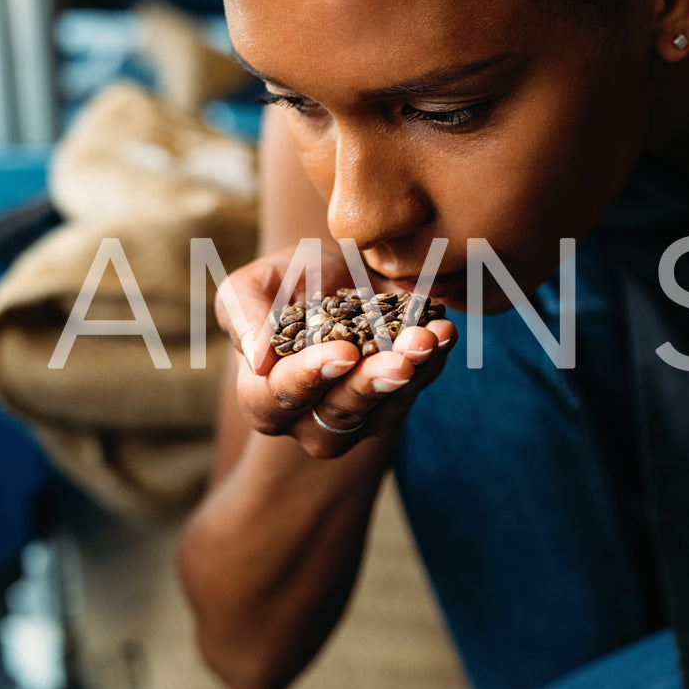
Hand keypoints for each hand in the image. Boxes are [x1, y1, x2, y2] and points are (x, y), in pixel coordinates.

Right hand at [215, 244, 455, 456]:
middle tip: (399, 361)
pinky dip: (435, 358)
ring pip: (385, 407)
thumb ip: (244, 315)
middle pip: (339, 414)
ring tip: (426, 341)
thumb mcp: (252, 285)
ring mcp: (360, 414)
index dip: (310, 376)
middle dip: (371, 385)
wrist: (338, 271)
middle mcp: (310, 417)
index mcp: (263, 396)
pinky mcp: (400, 396)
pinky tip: (444, 331)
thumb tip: (256, 358)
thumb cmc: (286, 281)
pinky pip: (420, 385)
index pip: (279, 396)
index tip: (342, 353)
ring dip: (411, 374)